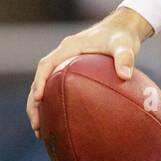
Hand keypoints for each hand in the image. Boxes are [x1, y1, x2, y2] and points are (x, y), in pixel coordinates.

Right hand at [26, 7, 153, 137]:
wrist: (123, 29)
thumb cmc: (122, 37)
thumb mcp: (125, 45)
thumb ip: (125, 57)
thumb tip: (125, 76)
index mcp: (69, 47)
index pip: (47, 64)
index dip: (41, 81)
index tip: (39, 98)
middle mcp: (62, 55)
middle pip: (40, 80)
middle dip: (34, 102)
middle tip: (36, 125)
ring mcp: (64, 63)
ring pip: (45, 87)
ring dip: (39, 107)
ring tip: (40, 131)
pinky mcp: (70, 71)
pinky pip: (56, 88)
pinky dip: (53, 103)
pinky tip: (57, 122)